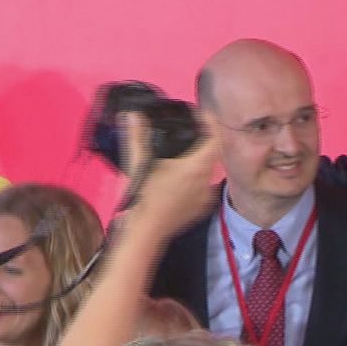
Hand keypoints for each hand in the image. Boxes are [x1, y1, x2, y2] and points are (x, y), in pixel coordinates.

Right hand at [117, 110, 220, 238]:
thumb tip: (131, 114)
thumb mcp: (137, 163)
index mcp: (196, 167)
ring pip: (209, 170)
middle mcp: (206, 180)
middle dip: (205, 138)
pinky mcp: (201, 208)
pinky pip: (204, 186)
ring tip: (186, 149)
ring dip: (200, 158)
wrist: (144, 231)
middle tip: (192, 128)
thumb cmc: (141, 196)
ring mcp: (206, 196)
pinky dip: (197, 176)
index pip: (215, 138)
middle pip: (213, 153)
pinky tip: (182, 174)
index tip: (201, 114)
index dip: (211, 122)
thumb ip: (136, 136)